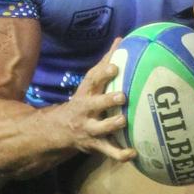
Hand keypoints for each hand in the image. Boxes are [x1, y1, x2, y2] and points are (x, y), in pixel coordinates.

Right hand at [60, 42, 136, 161]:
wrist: (59, 130)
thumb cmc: (83, 102)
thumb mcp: (89, 84)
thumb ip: (105, 64)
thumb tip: (121, 38)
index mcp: (85, 93)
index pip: (91, 80)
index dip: (102, 73)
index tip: (115, 66)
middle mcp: (85, 111)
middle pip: (94, 105)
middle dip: (107, 101)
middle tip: (122, 97)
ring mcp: (89, 129)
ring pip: (100, 129)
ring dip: (112, 125)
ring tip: (124, 121)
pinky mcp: (94, 145)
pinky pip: (108, 151)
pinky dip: (120, 154)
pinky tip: (134, 153)